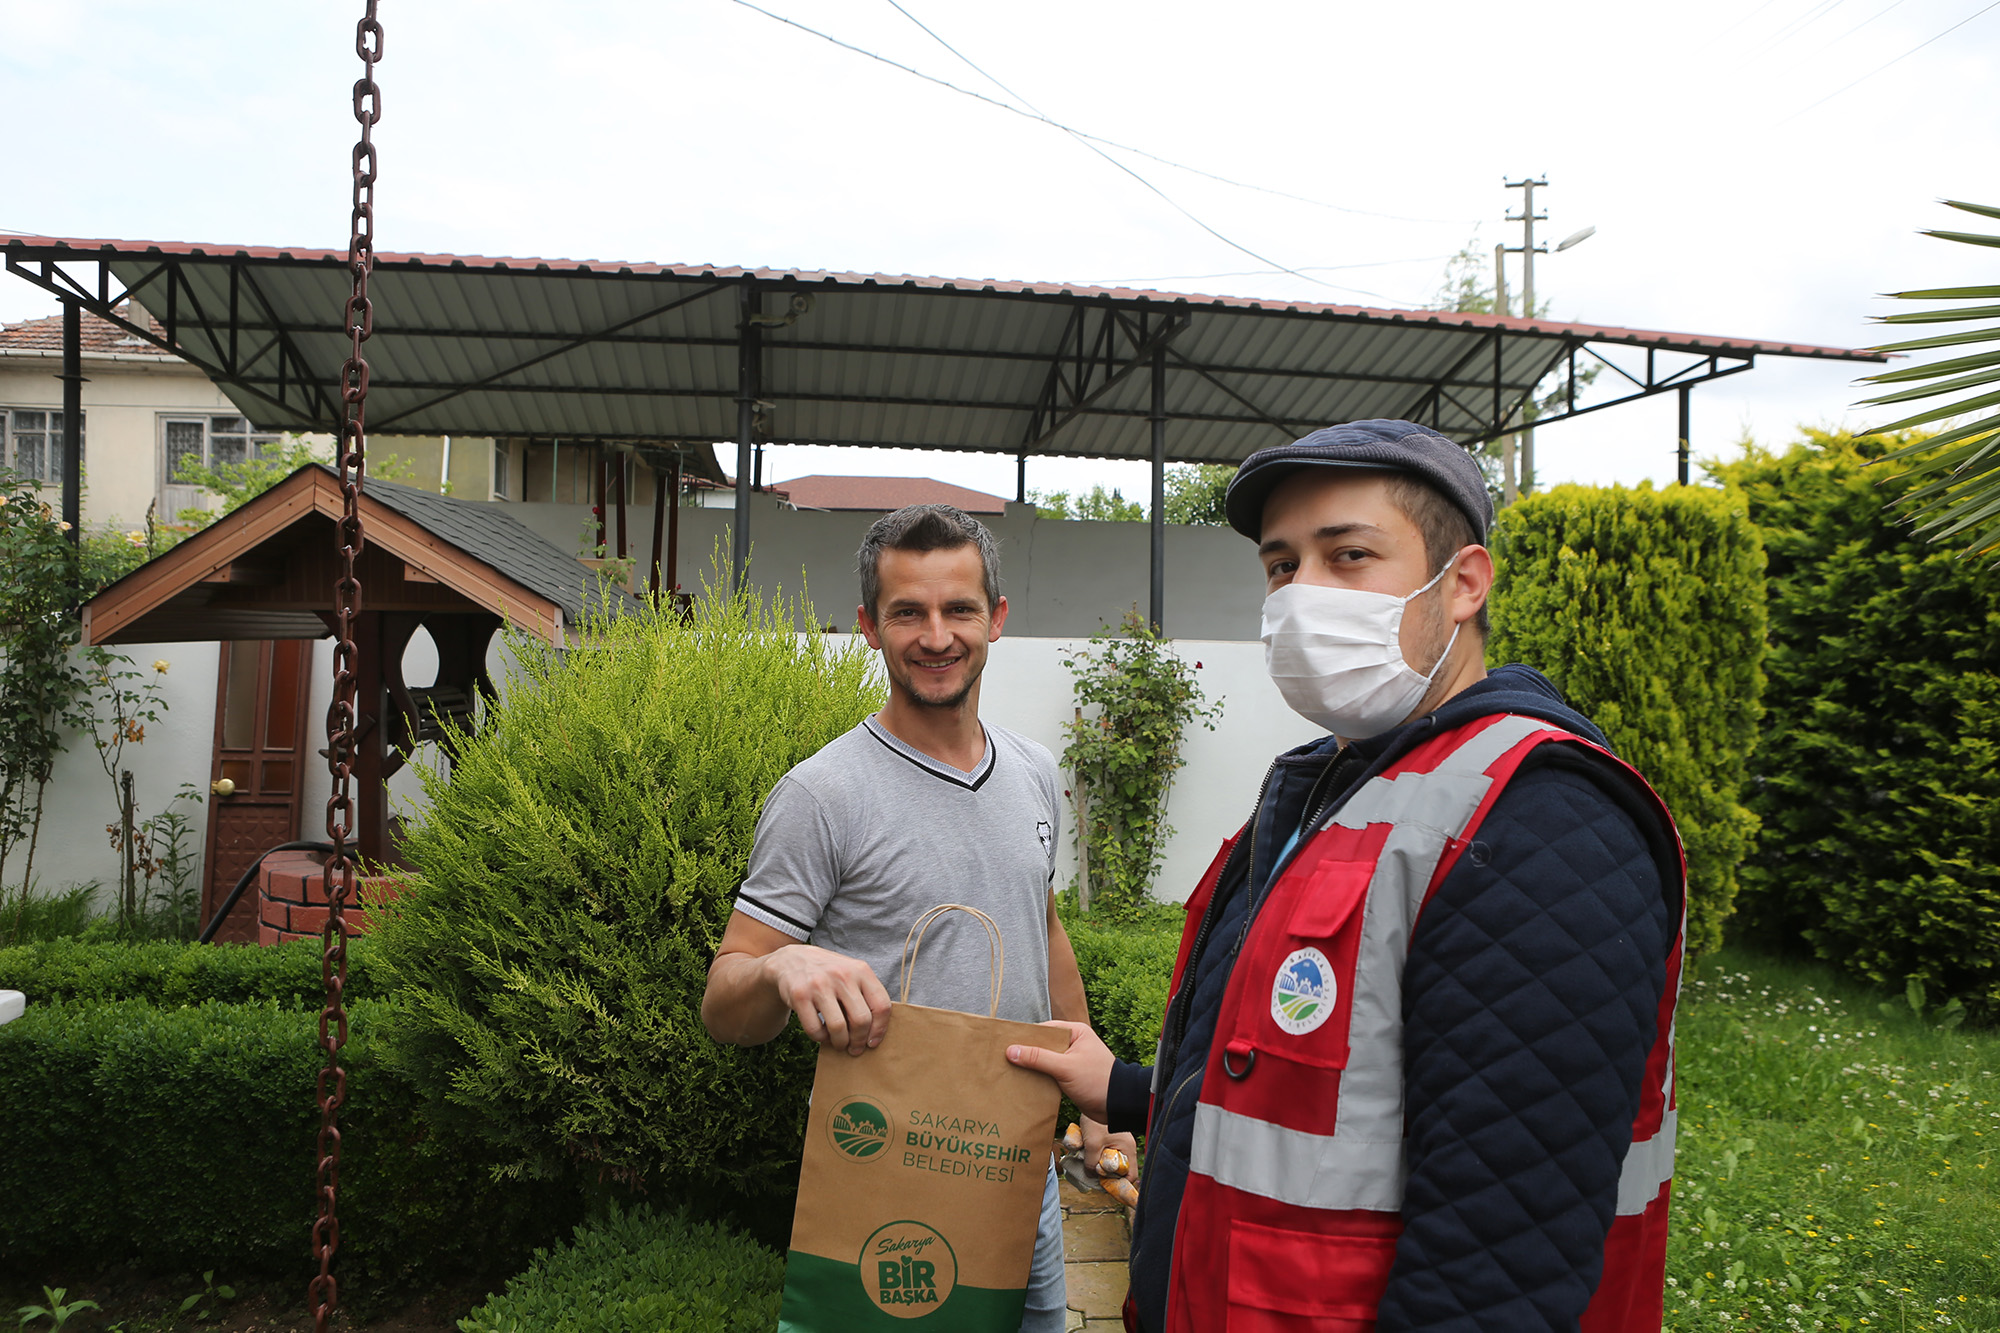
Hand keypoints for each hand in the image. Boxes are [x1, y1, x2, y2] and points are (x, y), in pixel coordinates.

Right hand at [762, 945, 891, 1055]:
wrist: (791, 960)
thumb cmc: (829, 974)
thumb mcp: (851, 974)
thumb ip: (865, 996)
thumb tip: (874, 1033)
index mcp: (861, 970)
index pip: (881, 1005)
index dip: (880, 1029)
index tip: (873, 1042)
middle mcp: (842, 975)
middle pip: (861, 1020)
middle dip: (859, 1041)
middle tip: (855, 1048)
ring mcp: (820, 984)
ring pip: (838, 1028)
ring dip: (840, 1043)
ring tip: (839, 1044)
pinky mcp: (800, 995)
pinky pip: (815, 1029)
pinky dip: (820, 1038)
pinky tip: (822, 1033)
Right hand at [1006, 1020, 1114, 1121]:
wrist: (1117, 1106)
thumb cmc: (1097, 1080)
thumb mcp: (1065, 1067)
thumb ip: (1038, 1058)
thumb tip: (1012, 1051)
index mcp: (1075, 1032)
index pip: (1044, 1029)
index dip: (1025, 1036)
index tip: (1005, 1044)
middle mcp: (1073, 1043)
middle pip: (1042, 1045)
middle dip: (1026, 1054)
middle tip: (1003, 1060)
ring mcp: (1071, 1061)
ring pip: (1044, 1061)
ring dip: (1031, 1068)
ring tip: (1009, 1072)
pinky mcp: (1069, 1077)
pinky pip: (1049, 1074)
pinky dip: (1039, 1078)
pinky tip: (1024, 1083)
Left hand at [1080, 1116, 1138, 1183]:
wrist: (1091, 1099)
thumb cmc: (1097, 1121)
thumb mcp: (1092, 1144)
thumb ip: (1092, 1163)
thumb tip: (1091, 1176)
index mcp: (1128, 1148)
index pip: (1130, 1174)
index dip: (1119, 1183)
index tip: (1105, 1185)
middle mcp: (1125, 1146)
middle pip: (1116, 1168)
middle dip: (1102, 1170)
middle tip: (1089, 1170)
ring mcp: (1116, 1141)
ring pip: (1106, 1158)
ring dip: (1094, 1158)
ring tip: (1082, 1153)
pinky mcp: (1107, 1136)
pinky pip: (1100, 1148)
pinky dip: (1091, 1148)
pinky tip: (1081, 1143)